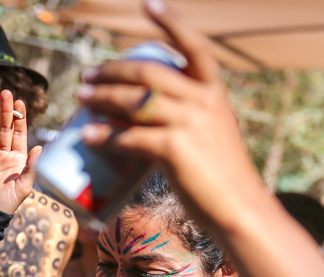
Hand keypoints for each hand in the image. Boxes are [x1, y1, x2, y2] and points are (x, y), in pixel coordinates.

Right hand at [0, 91, 39, 214]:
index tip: (20, 102)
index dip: (20, 119)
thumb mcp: (24, 187)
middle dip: (4, 112)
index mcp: (17, 161)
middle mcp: (1, 157)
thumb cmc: (6, 205)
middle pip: (3, 129)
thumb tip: (40, 148)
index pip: (19, 135)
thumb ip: (31, 167)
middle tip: (4, 93)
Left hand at [76, 0, 270, 232]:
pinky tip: (89, 137)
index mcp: (215, 92)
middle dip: (114, 71)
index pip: (193, 46)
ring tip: (82, 99)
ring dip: (102, 97)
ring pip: (134, 102)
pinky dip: (106, 136)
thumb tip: (148, 119)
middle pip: (149, 73)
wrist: (241, 210)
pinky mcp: (174, 149)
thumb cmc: (225, 178)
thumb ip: (191, 118)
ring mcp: (189, 123)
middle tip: (89, 76)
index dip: (171, 22)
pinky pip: (130, 137)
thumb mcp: (215, 134)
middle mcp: (204, 100)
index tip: (149, 4)